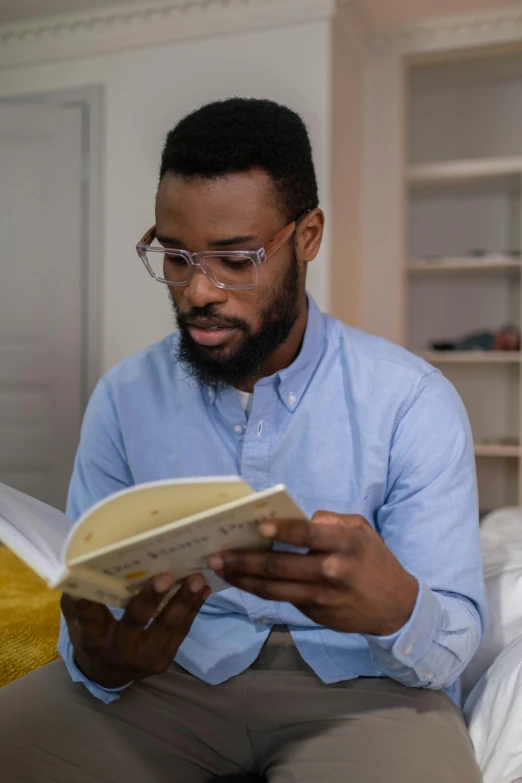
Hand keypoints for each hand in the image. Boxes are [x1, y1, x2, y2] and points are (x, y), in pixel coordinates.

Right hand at [61, 573, 209, 687]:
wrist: (109, 675)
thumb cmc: (93, 638)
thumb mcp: (79, 623)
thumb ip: (80, 599)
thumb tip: (79, 568)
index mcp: (94, 639)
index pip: (90, 616)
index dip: (90, 599)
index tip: (93, 577)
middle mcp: (119, 650)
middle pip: (136, 622)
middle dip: (151, 599)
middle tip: (165, 576)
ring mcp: (145, 657)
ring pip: (167, 626)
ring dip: (183, 601)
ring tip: (196, 578)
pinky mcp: (165, 659)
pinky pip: (181, 632)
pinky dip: (193, 608)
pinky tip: (203, 589)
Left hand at [208, 513, 417, 635]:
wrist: (395, 607)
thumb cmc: (374, 560)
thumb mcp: (362, 530)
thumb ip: (331, 521)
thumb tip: (298, 519)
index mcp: (345, 544)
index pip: (308, 534)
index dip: (282, 531)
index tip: (257, 527)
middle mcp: (331, 571)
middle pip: (280, 566)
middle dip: (244, 559)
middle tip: (216, 554)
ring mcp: (321, 596)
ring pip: (274, 588)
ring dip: (242, 579)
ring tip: (220, 570)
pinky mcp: (315, 613)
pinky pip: (281, 599)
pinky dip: (257, 591)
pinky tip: (240, 582)